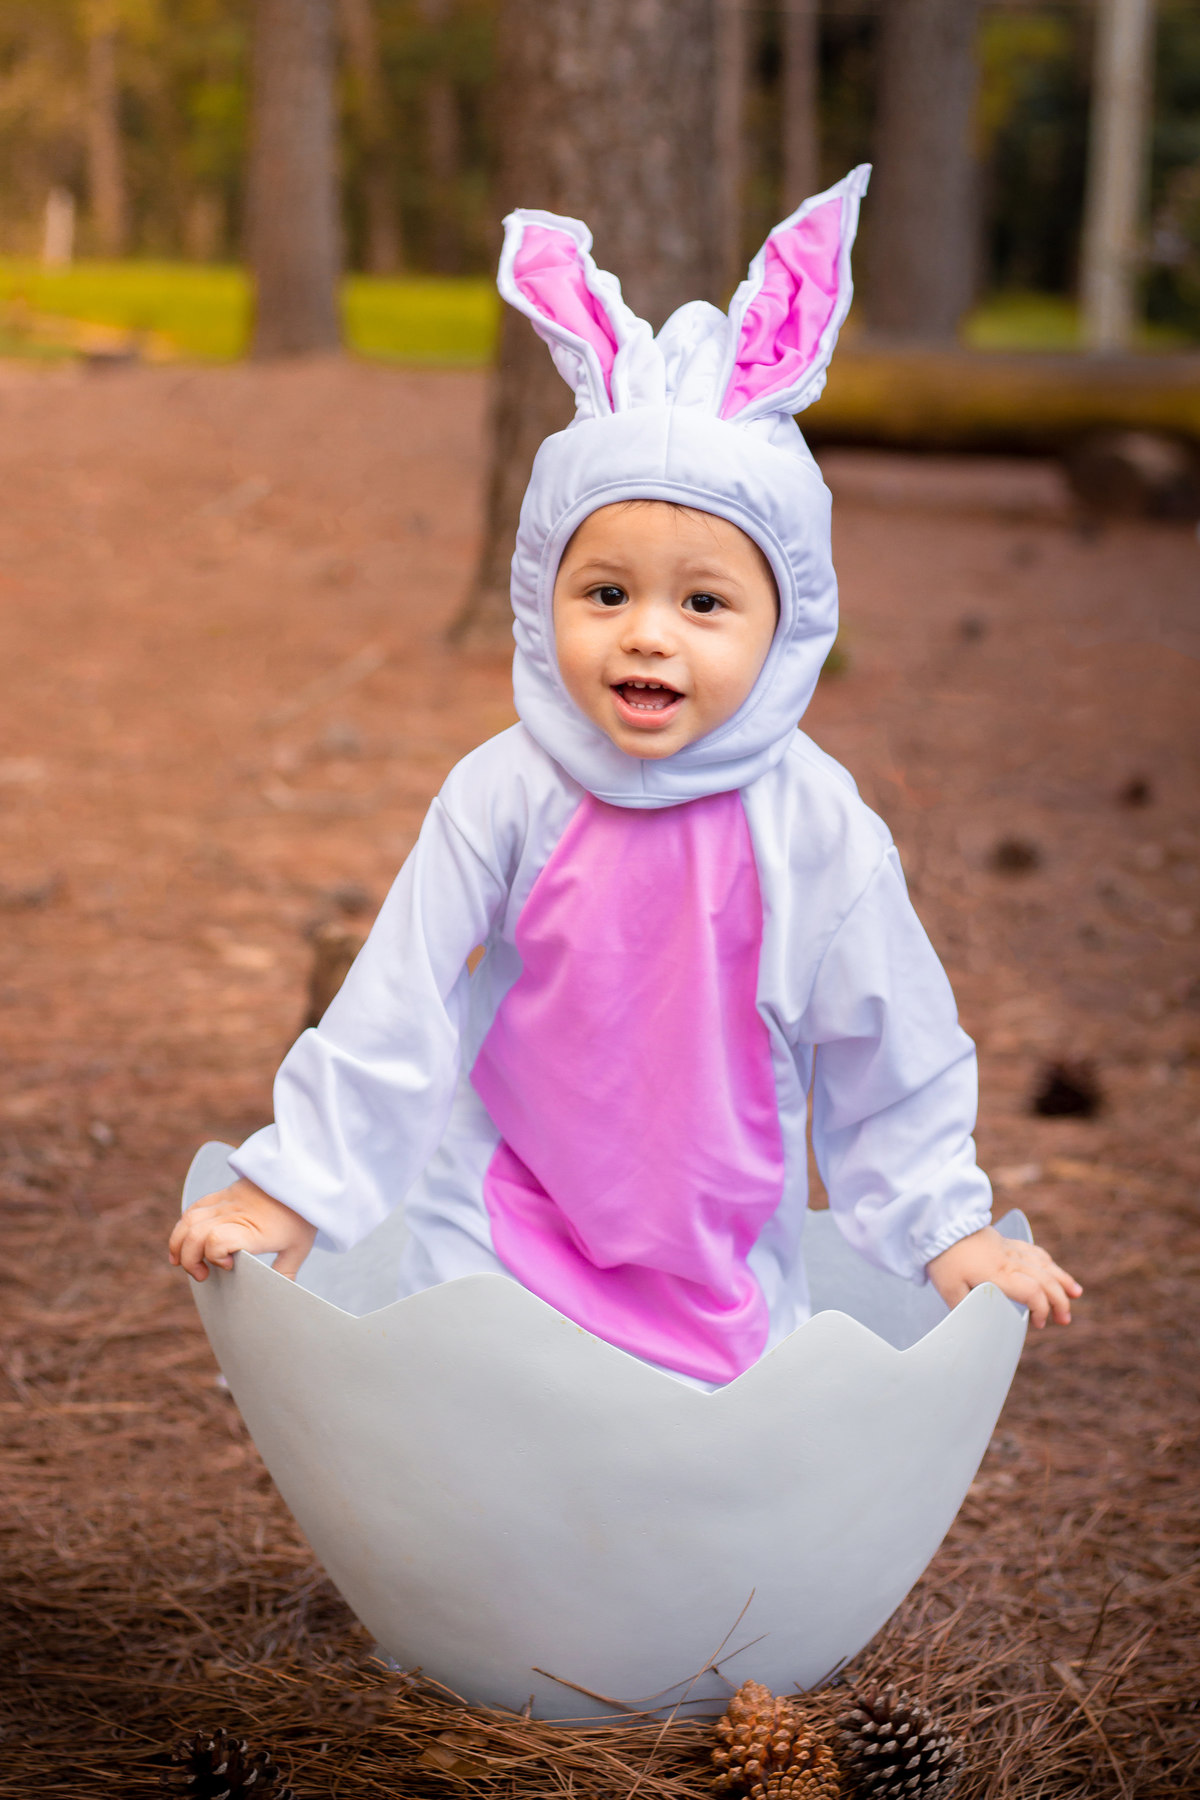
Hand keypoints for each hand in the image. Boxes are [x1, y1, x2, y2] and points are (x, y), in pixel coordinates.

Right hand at [168, 1177, 316, 1282]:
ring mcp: (227, 1201)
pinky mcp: (223, 1193)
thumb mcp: (298, 1247)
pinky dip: (183, 1226)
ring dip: (178, 1243)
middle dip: (189, 1260)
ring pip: (188, 1220)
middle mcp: (235, 1214)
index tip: (228, 1267)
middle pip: (196, 1234)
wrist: (302, 1176)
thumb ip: (285, 1272)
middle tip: (201, 1275)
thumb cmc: (301, 1214)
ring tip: (182, 1262)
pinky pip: (194, 1208)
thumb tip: (281, 1296)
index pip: (218, 1240)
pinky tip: (185, 1241)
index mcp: (254, 1229)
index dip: (215, 1256)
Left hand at [926, 1226, 1081, 1327]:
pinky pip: (1034, 1251)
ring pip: (1044, 1263)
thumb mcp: (949, 1289)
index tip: (1039, 1323)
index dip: (1042, 1309)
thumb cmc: (943, 1258)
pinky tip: (1055, 1271)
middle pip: (1045, 1279)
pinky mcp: (1006, 1242)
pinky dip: (1049, 1263)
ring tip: (1076, 1294)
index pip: (1032, 1291)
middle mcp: (1009, 1261)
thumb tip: (978, 1325)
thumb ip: (966, 1308)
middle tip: (1065, 1319)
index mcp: (998, 1274)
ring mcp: (1010, 1249)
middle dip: (1060, 1301)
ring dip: (1062, 1280)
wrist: (939, 1223)